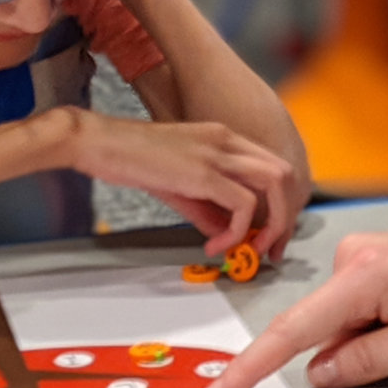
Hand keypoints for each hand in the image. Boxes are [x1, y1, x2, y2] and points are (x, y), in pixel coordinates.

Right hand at [60, 110, 297, 256]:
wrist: (101, 142)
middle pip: (285, 174)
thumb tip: (228, 233)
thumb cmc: (133, 160)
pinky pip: (244, 205)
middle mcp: (228, 140)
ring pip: (275, 184)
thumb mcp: (180, 185)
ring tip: (249, 249)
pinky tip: (215, 245)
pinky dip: (238, 231)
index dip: (281, 204)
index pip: (274, 167)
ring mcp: (218, 153)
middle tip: (268, 249)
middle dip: (286, 217)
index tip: (270, 236)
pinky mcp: (204, 172)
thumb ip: (208, 207)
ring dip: (272, 224)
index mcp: (225, 138)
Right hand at [196, 218, 387, 387]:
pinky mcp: (370, 264)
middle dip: (355, 354)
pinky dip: (377, 328)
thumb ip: (367, 360)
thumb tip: (318, 372)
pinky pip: (355, 312)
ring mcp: (360, 256)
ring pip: (341, 325)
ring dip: (373, 340)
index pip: (293, 329)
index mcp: (364, 272)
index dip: (251, 365)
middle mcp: (353, 256)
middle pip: (322, 330)